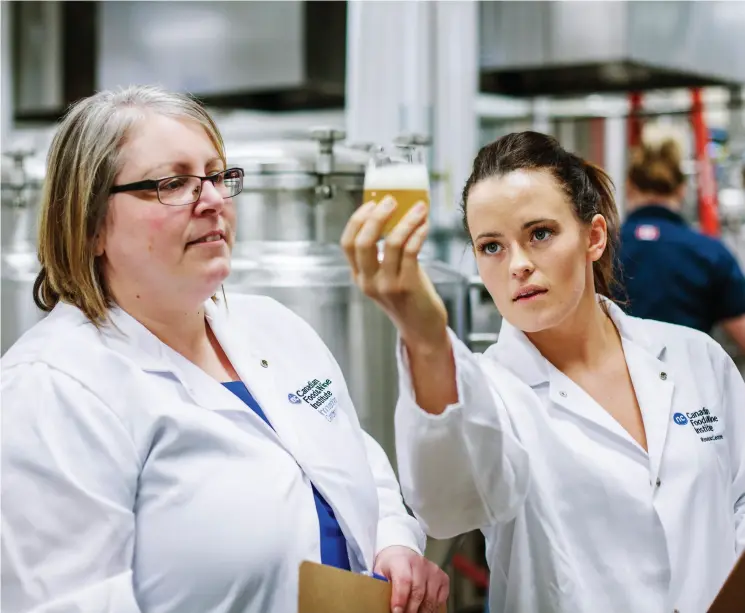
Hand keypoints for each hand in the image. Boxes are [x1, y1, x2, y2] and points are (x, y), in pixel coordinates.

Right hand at [340, 197, 449, 352]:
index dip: (357, 220)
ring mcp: (387, 285)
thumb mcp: (387, 276)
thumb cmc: (409, 298)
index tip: (372, 203)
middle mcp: (368, 281)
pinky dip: (418, 233)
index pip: (347, 243)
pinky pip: (411, 252)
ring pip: (391, 243)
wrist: (422, 329)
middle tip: (391, 200)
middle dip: (376, 216)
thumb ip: (385, 254)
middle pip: (362, 242)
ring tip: (419, 208)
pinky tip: (425, 224)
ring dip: (406, 221)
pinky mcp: (407, 286)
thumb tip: (398, 216)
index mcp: (359, 277)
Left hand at [373, 545, 449, 612]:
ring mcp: (433, 570)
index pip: (404, 580)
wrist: (403, 553)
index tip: (396, 612)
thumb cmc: (390, 566)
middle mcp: (420, 563)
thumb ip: (380, 584)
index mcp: (401, 560)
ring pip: (431, 597)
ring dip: (422, 611)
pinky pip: (441, 597)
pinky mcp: (442, 577)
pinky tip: (423, 608)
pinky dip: (433, 607)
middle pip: (418, 592)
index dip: (400, 599)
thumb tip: (377, 602)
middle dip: (411, 609)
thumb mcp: (380, 571)